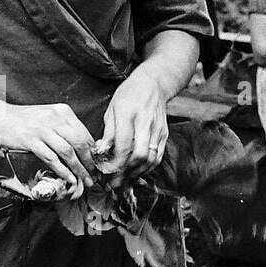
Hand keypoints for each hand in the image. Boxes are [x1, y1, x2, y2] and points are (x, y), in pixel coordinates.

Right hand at [0, 100, 95, 196]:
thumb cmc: (25, 120)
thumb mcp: (49, 118)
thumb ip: (65, 130)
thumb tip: (85, 149)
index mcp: (63, 112)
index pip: (85, 134)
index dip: (94, 152)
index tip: (98, 165)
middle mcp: (55, 118)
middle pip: (80, 143)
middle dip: (90, 163)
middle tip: (95, 176)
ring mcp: (42, 129)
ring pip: (68, 152)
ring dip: (79, 169)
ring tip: (86, 180)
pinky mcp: (31, 140)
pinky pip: (52, 158)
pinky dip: (63, 170)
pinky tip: (70, 179)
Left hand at [95, 69, 169, 186]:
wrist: (153, 84)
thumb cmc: (129, 96)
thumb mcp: (112, 109)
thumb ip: (108, 133)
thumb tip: (101, 152)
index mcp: (129, 114)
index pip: (123, 144)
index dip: (115, 162)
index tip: (105, 172)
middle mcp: (146, 123)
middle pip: (140, 155)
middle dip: (126, 172)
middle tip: (114, 182)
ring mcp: (158, 130)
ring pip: (150, 159)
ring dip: (136, 173)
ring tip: (123, 180)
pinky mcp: (164, 135)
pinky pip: (157, 157)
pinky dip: (147, 168)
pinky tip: (136, 172)